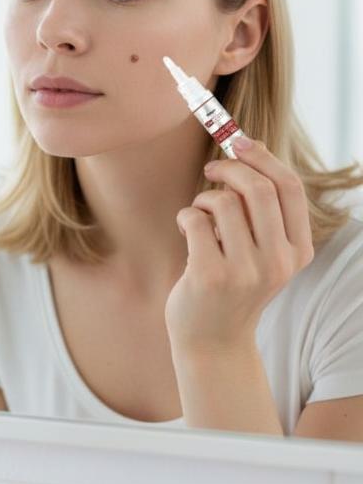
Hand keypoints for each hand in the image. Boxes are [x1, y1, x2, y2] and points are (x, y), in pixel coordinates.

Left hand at [164, 137, 313, 358]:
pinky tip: (187, 233)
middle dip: (229, 168)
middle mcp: (279, 262)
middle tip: (210, 170)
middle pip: (259, 188)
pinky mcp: (211, 276)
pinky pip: (194, 219)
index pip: (290, 188)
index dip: (263, 157)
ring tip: (198, 218)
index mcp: (298, 251)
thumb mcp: (261, 250)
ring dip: (203, 200)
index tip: (238, 142)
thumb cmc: (232, 284)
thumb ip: (261, 209)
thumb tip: (250, 146)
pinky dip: (186, 217)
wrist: (213, 340)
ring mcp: (247, 271)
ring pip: (223, 202)